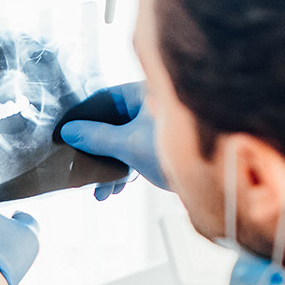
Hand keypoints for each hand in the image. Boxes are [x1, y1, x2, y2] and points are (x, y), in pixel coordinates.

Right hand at [60, 82, 167, 199]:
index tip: (65, 133)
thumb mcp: (129, 145)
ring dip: (110, 166)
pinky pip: (137, 152)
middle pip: (113, 122)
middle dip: (95, 150)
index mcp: (146, 93)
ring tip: (100, 192)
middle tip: (80, 167)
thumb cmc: (177, 150)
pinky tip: (117, 189)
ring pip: (124, 141)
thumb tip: (69, 132)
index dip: (83, 116)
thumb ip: (97, 138)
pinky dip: (126, 169)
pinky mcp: (166, 145)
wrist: (220, 179)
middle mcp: (153, 105)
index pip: (104, 98)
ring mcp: (160, 126)